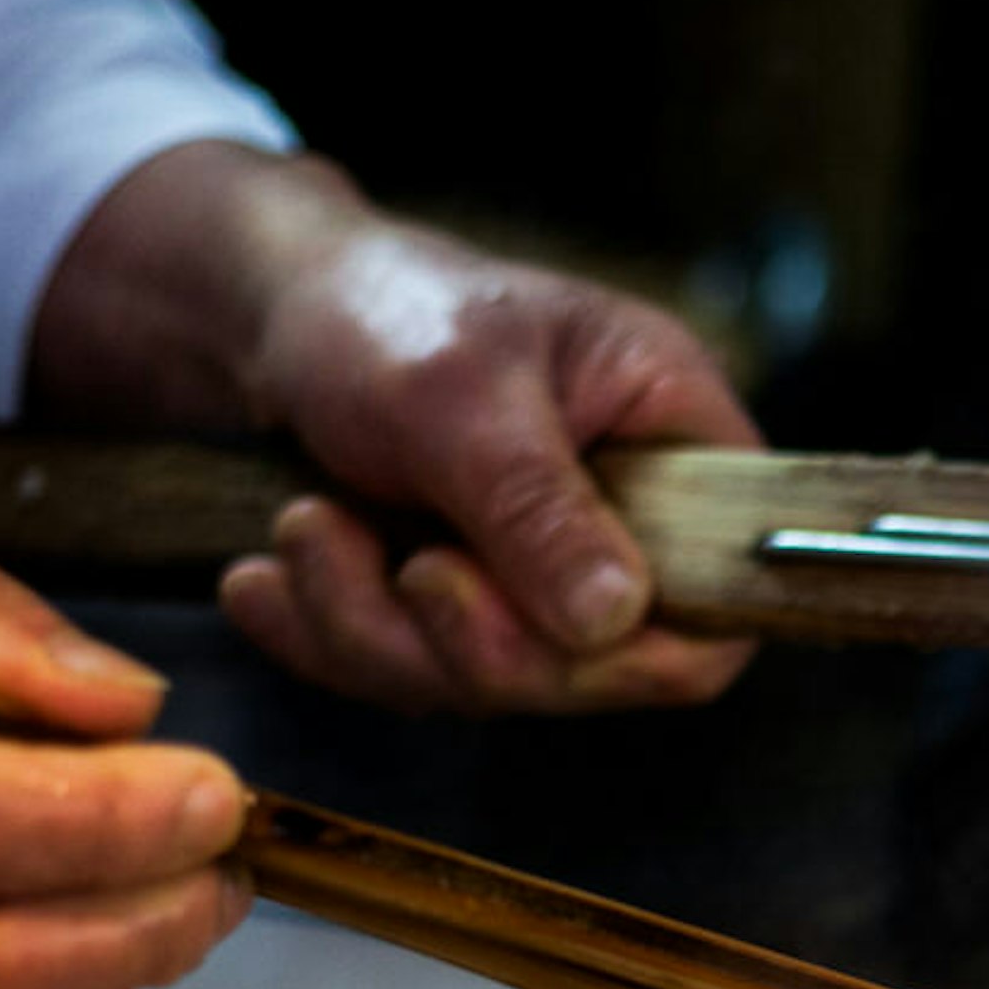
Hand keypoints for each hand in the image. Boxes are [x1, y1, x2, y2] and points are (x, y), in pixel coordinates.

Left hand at [33, 146, 761, 715]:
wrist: (270, 306)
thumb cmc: (383, 309)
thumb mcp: (459, 394)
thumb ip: (537, 508)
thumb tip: (614, 618)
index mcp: (673, 433)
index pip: (725, 594)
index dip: (647, 646)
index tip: (541, 621)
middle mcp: (627, 517)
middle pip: (598, 664)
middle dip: (472, 640)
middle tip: (400, 567)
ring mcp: (543, 572)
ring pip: (489, 682)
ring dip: (374, 631)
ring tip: (302, 529)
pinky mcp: (465, 607)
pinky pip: (412, 674)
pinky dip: (329, 639)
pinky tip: (263, 582)